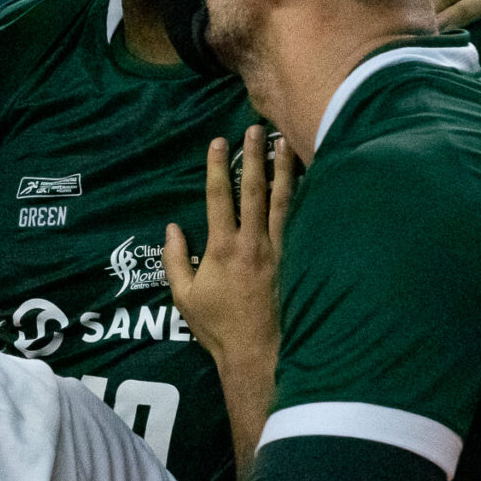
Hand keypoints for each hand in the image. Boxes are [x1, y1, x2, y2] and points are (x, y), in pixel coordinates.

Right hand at [165, 125, 290, 373]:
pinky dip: (302, 199)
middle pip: (254, 190)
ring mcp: (278, 250)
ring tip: (286, 144)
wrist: (257, 351)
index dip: (217, 166)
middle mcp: (252, 242)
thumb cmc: (218, 326)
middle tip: (256, 129)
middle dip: (254, 157)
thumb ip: (174, 259)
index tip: (218, 141)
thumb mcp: (183, 296)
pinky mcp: (296, 261)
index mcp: (222, 248)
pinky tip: (307, 181)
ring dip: (283, 170)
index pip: (218, 197)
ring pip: (282, 201)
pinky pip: (298, 223)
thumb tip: (172, 227)